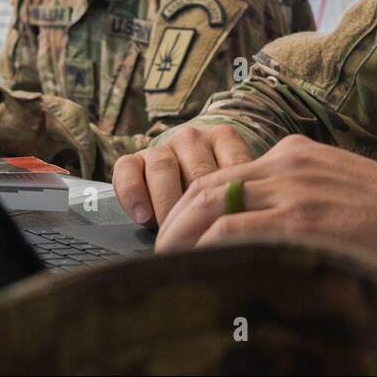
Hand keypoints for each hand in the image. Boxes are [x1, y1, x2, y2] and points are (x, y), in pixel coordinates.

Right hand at [112, 123, 255, 227]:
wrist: (179, 180)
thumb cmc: (215, 191)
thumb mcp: (234, 188)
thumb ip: (242, 197)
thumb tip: (249, 224)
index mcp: (223, 138)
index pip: (234, 164)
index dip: (234, 198)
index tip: (235, 224)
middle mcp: (191, 138)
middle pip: (197, 170)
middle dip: (199, 208)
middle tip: (200, 238)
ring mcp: (161, 147)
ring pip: (162, 167)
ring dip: (166, 202)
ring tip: (169, 230)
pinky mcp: (133, 159)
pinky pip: (127, 169)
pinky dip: (133, 194)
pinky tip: (142, 217)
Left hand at [152, 134, 376, 277]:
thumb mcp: (335, 185)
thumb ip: (296, 195)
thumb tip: (255, 228)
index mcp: (294, 153)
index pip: (223, 175)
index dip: (191, 205)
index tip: (180, 231)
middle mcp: (287, 164)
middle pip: (208, 187)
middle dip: (176, 222)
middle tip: (161, 252)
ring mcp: (293, 189)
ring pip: (213, 208)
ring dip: (183, 239)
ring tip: (170, 265)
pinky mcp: (302, 218)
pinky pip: (237, 230)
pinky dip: (210, 248)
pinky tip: (201, 265)